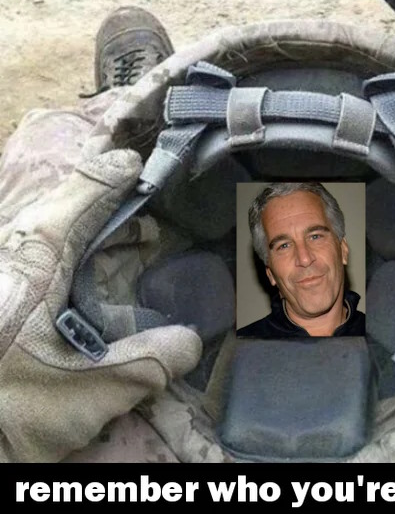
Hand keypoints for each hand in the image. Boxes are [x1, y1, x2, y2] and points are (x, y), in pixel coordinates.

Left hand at [0, 150, 201, 461]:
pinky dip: (75, 250)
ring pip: (50, 231)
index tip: (136, 163)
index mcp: (31, 268)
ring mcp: (6, 275)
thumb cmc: (7, 413)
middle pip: (63, 210)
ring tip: (135, 231)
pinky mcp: (6, 292)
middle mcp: (14, 260)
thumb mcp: (83, 395)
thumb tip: (194, 341)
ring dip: (92, 225)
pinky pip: (41, 255)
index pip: (76, 201)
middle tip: (146, 201)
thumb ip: (145, 364)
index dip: (109, 177)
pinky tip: (96, 268)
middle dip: (106, 199)